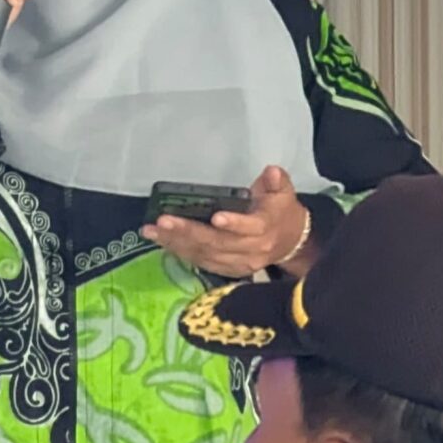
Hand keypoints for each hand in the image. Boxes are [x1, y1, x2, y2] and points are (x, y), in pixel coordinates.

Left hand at [141, 163, 308, 278]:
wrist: (290, 243)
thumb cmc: (280, 211)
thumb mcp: (283, 191)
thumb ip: (276, 181)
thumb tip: (271, 172)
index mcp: (265, 228)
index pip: (250, 227)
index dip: (234, 224)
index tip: (216, 217)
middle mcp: (252, 250)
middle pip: (218, 243)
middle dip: (188, 232)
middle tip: (162, 221)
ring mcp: (239, 263)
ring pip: (205, 254)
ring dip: (176, 243)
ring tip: (152, 231)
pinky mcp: (228, 270)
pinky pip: (201, 262)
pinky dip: (180, 252)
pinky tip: (162, 241)